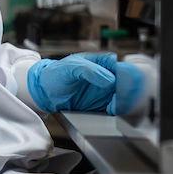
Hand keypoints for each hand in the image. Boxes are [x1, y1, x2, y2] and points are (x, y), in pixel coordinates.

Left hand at [27, 52, 149, 114]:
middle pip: (127, 83)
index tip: (124, 84)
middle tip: (123, 97)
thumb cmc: (55, 74)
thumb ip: (89, 71)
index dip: (127, 75)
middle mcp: (106, 76)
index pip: (122, 67)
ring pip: (124, 96)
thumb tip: (109, 79)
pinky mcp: (101, 105)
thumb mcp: (70, 68)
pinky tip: (113, 110)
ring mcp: (105, 91)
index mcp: (101, 63)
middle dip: (130, 90)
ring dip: (126, 101)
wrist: (43, 92)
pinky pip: (116, 108)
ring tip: (118, 105)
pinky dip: (119, 110)